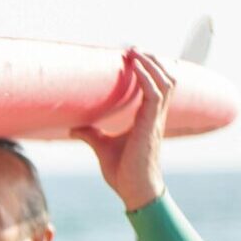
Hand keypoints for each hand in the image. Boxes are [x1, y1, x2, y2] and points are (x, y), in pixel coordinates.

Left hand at [71, 50, 172, 210]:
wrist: (134, 190)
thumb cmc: (122, 172)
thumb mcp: (102, 147)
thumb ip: (91, 135)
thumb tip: (74, 127)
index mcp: (147, 119)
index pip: (155, 87)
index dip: (148, 70)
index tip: (133, 57)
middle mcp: (155, 117)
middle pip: (166, 79)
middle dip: (152, 62)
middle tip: (134, 49)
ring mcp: (156, 120)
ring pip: (165, 83)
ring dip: (152, 65)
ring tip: (137, 52)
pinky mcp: (151, 126)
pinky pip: (155, 95)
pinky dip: (147, 78)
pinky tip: (135, 68)